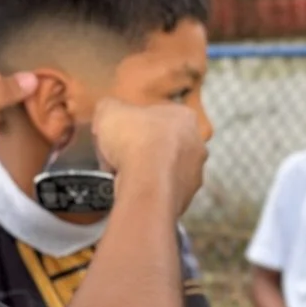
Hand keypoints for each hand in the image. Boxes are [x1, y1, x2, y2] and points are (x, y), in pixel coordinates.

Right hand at [92, 100, 208, 214]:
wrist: (146, 185)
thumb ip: (110, 107)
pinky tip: (133, 191)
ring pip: (165, 170)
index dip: (135, 123)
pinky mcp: (187, 199)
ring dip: (147, 172)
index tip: (120, 133)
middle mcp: (197, 145)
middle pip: (164, 144)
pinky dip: (149, 192)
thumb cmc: (134, 141)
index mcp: (184, 117)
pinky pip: (163, 192)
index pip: (159, 115)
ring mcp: (195, 174)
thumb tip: (108, 111)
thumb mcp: (110, 111)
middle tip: (121, 155)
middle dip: (143, 149)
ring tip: (123, 175)